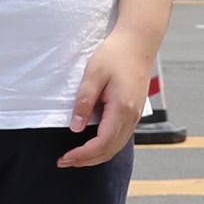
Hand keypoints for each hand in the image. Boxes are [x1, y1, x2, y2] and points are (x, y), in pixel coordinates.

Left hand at [62, 26, 160, 167]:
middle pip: (110, 150)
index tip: (65, 157)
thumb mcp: (93, 75)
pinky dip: (105, 147)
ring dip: (96, 156)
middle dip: (87, 160)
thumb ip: (84, 102)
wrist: (139, 41)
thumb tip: (75, 127)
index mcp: (122, 108)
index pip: (102, 143)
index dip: (83, 155)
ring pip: (116, 146)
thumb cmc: (116, 54)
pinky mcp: (133, 112)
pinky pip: (120, 137)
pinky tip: (92, 144)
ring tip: (75, 157)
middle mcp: (132, 116)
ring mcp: (135, 115)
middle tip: (64, 161)